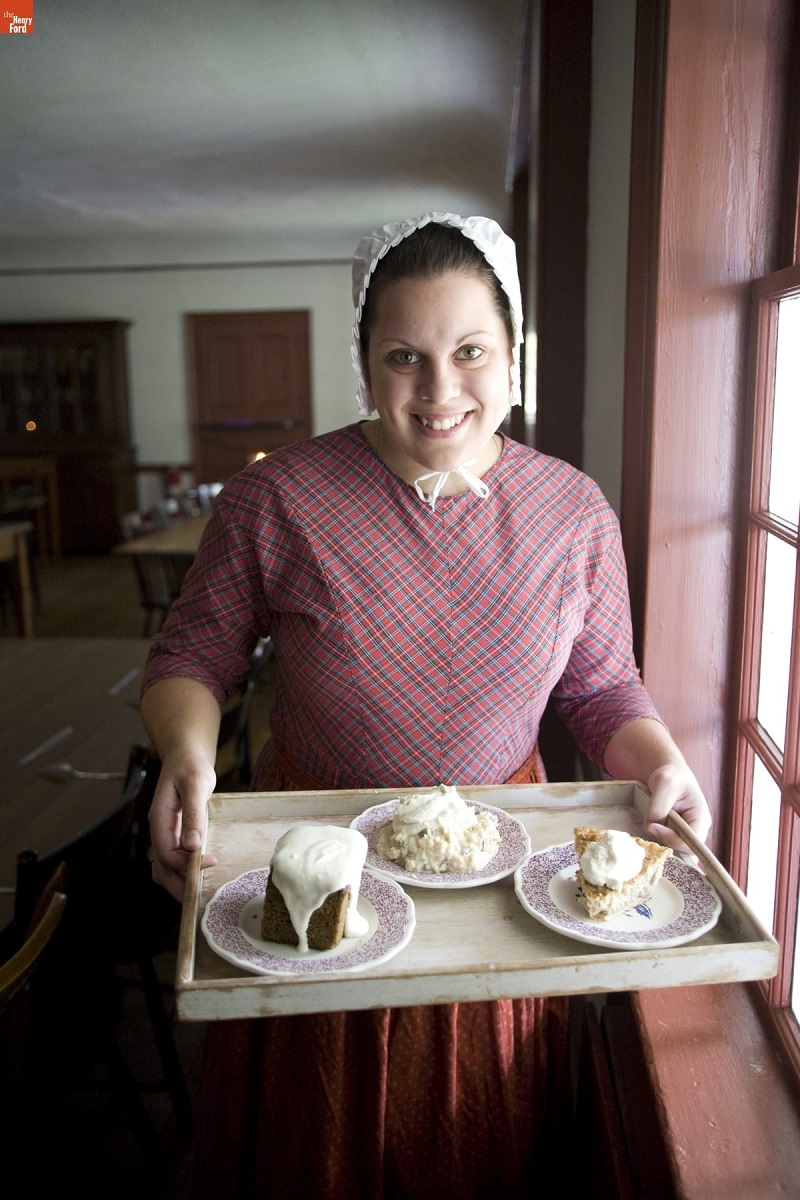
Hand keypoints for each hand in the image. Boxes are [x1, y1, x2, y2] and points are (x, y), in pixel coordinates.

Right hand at [148, 751, 218, 901]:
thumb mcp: (195, 784)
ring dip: (178, 881)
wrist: (186, 756)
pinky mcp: (174, 834)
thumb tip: (193, 845)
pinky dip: (182, 870)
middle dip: (177, 885)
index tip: (209, 864)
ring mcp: (165, 833)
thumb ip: (193, 813)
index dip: (185, 865)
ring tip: (199, 889)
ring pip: (164, 867)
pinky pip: (173, 859)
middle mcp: (159, 830)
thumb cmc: (191, 766)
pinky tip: (199, 870)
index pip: (166, 853)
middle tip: (199, 896)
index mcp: (159, 819)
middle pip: (161, 868)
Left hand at [641, 763, 711, 852]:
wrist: (670, 774)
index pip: (691, 843)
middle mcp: (697, 830)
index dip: (671, 840)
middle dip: (663, 841)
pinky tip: (649, 827)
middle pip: (682, 850)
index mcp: (701, 819)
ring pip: (672, 848)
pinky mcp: (674, 834)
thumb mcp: (664, 785)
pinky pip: (665, 843)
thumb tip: (650, 829)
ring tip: (648, 824)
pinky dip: (655, 838)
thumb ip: (658, 808)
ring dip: (658, 840)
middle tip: (649, 827)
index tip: (653, 826)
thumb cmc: (672, 776)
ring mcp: (686, 834)